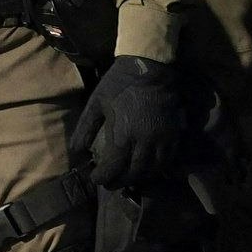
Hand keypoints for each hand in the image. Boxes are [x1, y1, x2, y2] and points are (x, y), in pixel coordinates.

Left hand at [70, 55, 184, 190]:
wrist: (149, 68)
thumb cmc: (119, 84)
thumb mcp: (96, 103)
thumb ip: (86, 129)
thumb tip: (77, 150)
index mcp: (124, 135)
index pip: (114, 167)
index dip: (104, 177)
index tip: (97, 179)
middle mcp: (145, 142)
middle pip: (134, 172)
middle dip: (121, 181)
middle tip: (110, 183)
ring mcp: (162, 139)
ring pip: (153, 169)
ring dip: (140, 178)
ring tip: (128, 179)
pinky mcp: (174, 134)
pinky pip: (168, 159)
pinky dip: (158, 169)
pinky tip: (148, 169)